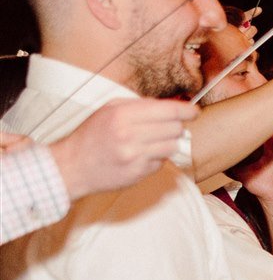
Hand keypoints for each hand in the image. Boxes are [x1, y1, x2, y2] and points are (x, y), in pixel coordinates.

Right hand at [45, 97, 197, 196]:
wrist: (72, 165)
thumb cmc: (92, 136)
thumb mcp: (109, 110)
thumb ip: (139, 106)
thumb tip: (171, 106)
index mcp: (122, 114)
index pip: (168, 110)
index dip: (186, 110)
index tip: (194, 111)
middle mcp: (129, 134)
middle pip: (175, 128)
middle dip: (174, 127)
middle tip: (164, 128)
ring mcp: (135, 155)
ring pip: (172, 146)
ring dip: (167, 143)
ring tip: (150, 143)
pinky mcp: (138, 172)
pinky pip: (161, 162)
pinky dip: (156, 158)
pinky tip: (140, 156)